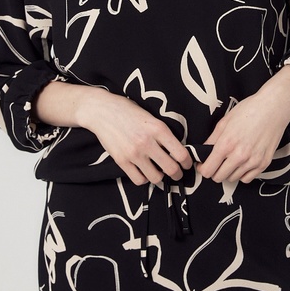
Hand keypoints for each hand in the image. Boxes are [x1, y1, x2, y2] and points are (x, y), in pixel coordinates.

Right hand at [34, 82, 192, 186]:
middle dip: (177, 174)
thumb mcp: (151, 116)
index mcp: (158, 129)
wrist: (102, 111)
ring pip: (156, 178)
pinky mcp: (121, 161)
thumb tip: (178, 148)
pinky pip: (139, 179)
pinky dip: (144, 179)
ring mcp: (134, 153)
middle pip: (171, 169)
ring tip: (160, 173)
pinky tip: (144, 172)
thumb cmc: (128, 111)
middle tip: (177, 173)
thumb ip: (163, 131)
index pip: (181, 153)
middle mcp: (147, 142)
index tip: (187, 164)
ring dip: (160, 178)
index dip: (187, 162)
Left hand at [196, 66, 289, 184]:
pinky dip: (242, 173)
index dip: (203, 168)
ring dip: (229, 172)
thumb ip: (212, 139)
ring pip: (232, 179)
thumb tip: (204, 151)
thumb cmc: (250, 110)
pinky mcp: (264, 163)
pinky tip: (242, 162)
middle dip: (214, 170)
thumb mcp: (225, 121)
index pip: (208, 170)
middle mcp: (239, 155)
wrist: (274, 108)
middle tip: (217, 162)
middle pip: (219, 177)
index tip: (204, 164)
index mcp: (227, 144)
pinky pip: (247, 178)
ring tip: (231, 159)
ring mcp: (253, 161)